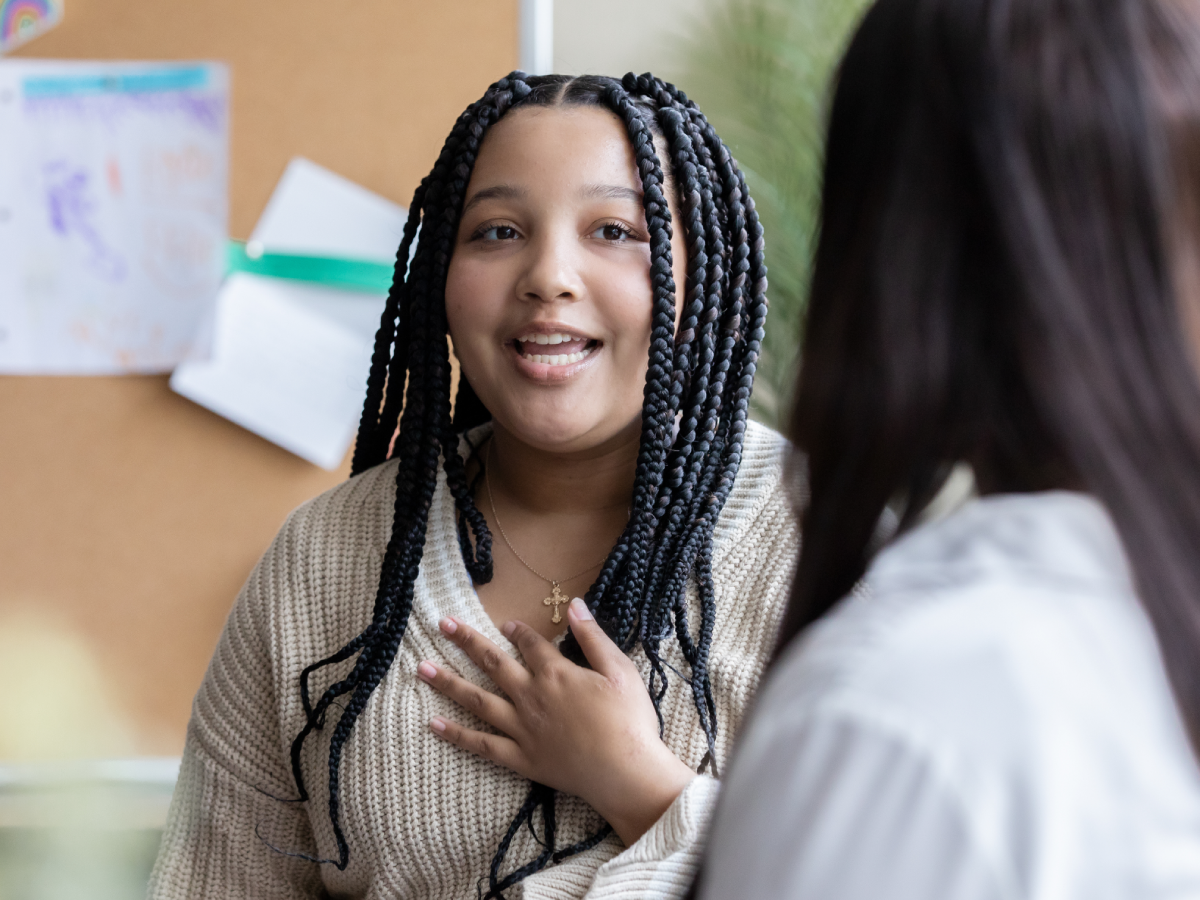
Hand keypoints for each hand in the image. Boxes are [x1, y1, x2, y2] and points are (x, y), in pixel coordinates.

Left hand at [417, 597, 696, 846]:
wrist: (626, 774)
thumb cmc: (629, 721)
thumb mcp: (619, 670)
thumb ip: (593, 636)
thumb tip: (574, 604)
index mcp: (556, 674)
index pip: (529, 644)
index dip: (516, 630)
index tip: (505, 623)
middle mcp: (531, 697)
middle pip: (493, 663)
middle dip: (467, 641)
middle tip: (443, 623)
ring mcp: (522, 729)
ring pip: (477, 701)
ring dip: (448, 683)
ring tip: (422, 669)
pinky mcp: (521, 758)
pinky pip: (482, 745)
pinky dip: (456, 735)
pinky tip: (433, 725)